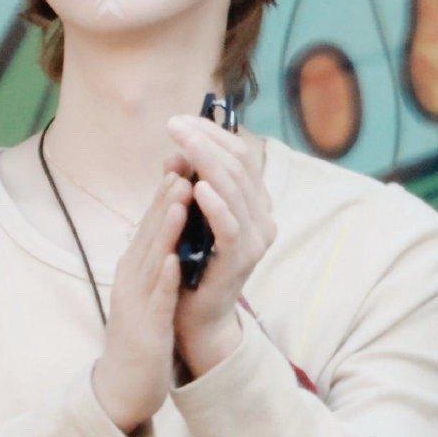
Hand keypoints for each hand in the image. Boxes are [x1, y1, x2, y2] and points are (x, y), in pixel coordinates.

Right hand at [91, 168, 193, 433]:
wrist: (122, 386)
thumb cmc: (140, 337)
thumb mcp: (147, 290)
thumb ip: (155, 260)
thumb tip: (167, 230)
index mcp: (132, 270)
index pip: (149, 225)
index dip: (164, 193)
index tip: (181, 162)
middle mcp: (129, 280)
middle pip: (147, 233)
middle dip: (164, 197)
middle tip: (182, 162)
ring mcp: (134, 304)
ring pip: (150, 259)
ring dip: (163, 227)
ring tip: (179, 196)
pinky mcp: (144, 330)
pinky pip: (155, 300)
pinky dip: (163, 278)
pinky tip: (174, 259)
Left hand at [164, 114, 276, 372]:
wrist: (195, 315)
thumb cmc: (190, 263)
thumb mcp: (186, 216)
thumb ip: (183, 185)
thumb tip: (175, 151)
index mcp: (254, 202)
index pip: (239, 154)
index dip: (211, 133)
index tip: (180, 121)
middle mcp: (262, 217)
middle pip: (239, 165)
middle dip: (204, 141)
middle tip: (174, 126)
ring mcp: (256, 238)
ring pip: (235, 189)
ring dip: (205, 162)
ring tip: (181, 144)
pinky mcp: (241, 259)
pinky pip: (230, 226)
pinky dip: (215, 204)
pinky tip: (196, 187)